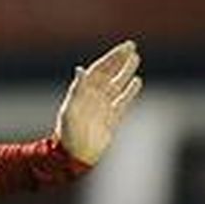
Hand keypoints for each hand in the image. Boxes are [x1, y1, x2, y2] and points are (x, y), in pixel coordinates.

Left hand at [55, 39, 141, 165]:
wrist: (74, 156)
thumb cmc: (68, 133)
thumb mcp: (69, 110)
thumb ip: (76, 89)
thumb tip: (81, 69)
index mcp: (83, 93)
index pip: (99, 70)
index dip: (112, 58)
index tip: (125, 47)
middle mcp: (93, 98)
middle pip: (109, 74)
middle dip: (120, 60)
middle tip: (132, 47)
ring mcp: (102, 108)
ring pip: (116, 85)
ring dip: (126, 72)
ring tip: (135, 59)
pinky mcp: (110, 119)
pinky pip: (122, 102)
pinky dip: (129, 91)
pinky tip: (137, 81)